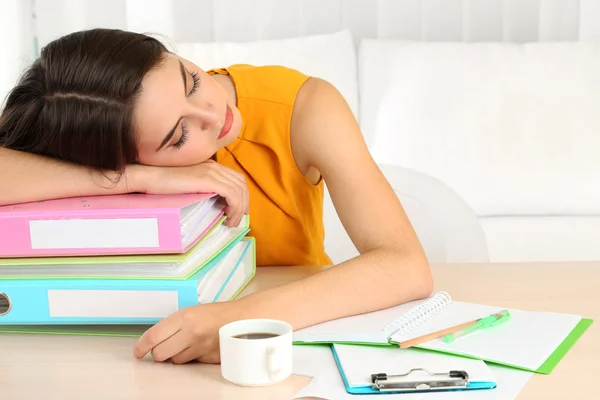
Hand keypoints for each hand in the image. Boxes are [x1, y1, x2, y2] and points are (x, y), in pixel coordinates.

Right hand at [127, 160, 248, 226]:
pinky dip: (234, 207)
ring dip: (239, 208)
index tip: (238, 211)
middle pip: (241, 184)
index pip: (236, 179)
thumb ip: (203, 188)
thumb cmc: (164, 184)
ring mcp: (212, 172)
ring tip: (231, 222)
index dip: (242, 195)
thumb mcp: (189, 185)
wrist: (150, 178)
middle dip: (244, 203)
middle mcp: (214, 166)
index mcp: (211, 166)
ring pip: (238, 190)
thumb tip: (214, 203)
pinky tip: (227, 216)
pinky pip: (232, 194)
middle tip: (238, 219)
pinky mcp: (208, 180)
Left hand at [133, 302, 242, 363]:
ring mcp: (200, 347)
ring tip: (188, 345)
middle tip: (163, 348)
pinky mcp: (209, 358)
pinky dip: (191, 359)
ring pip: (175, 361)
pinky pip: (191, 363)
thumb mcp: (194, 312)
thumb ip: (175, 325)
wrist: (246, 318)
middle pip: (160, 353)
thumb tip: (156, 340)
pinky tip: (199, 348)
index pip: (153, 336)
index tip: (138, 352)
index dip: (141, 347)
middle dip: (159, 353)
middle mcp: (190, 332)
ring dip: (176, 356)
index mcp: (185, 317)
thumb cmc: (220, 313)